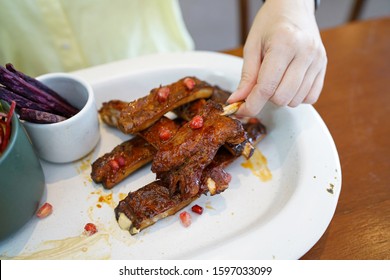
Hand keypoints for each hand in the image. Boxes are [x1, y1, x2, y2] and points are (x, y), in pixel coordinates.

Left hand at [227, 0, 326, 115]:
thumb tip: (238, 101)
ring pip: (295, 101)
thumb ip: (247, 76)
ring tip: (276, 78)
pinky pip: (310, 98)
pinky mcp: (324, 66)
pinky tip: (288, 82)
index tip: (240, 110)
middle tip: (260, 84)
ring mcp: (318, 60)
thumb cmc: (270, 23)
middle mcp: (305, 52)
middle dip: (266, 98)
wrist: (293, 7)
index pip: (266, 87)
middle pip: (281, 98)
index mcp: (285, 43)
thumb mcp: (252, 46)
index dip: (251, 104)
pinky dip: (295, 96)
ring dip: (280, 97)